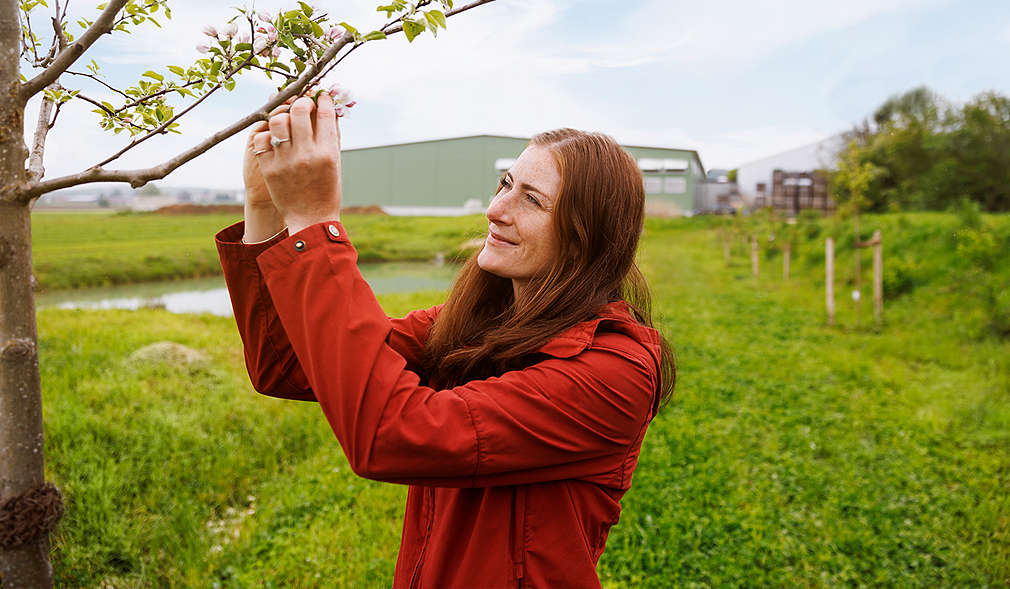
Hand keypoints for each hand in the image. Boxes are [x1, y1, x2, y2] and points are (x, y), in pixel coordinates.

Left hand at [252, 95, 341, 234]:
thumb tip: (329, 108)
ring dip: (283, 115)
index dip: (323, 98)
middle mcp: (307, 155)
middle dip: (302, 101)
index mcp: (327, 153)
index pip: (325, 113)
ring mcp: (286, 161)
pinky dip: (268, 134)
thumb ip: (332, 135)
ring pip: (278, 121)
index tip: (321, 95)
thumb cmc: (326, 189)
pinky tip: (275, 138)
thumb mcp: (336, 162)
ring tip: (287, 121)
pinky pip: (262, 138)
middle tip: (303, 105)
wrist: (310, 218)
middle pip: (300, 111)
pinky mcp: (269, 168)